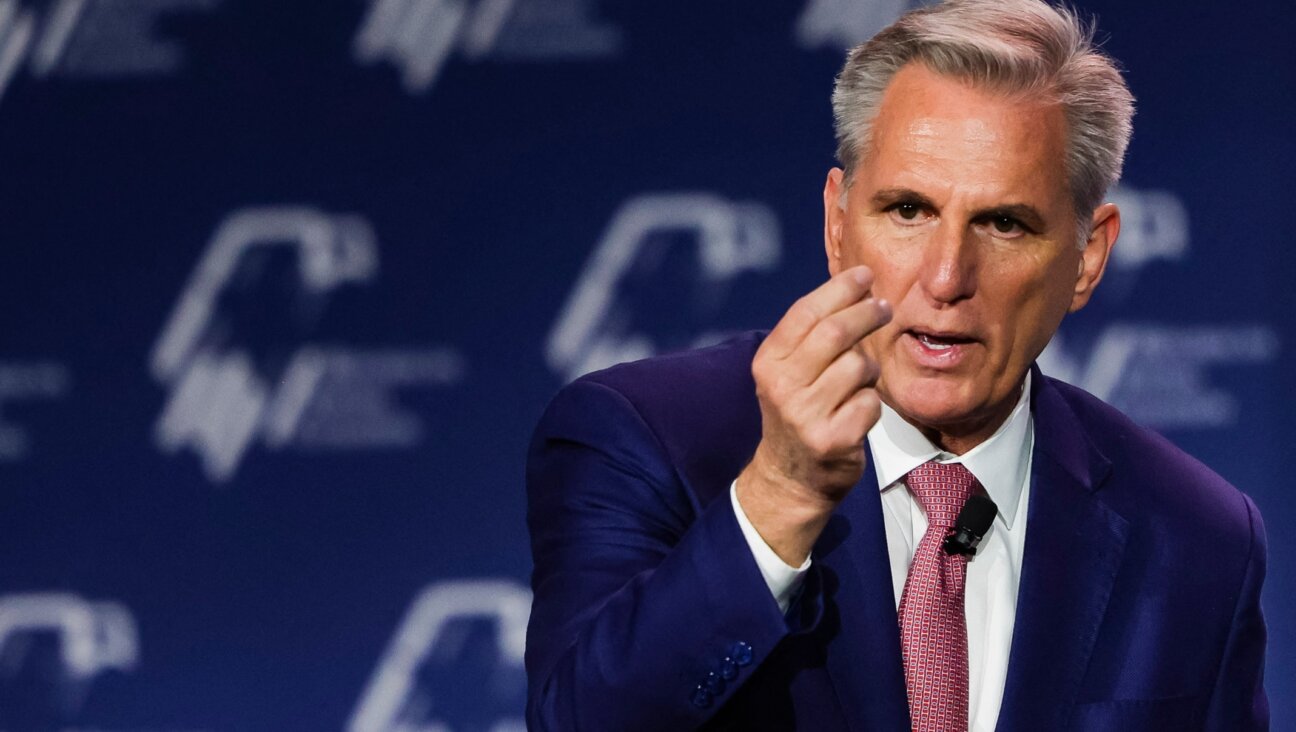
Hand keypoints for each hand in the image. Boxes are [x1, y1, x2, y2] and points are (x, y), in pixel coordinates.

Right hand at [736, 265, 890, 563]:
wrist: (790, 477)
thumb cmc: (798, 411)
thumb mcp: (789, 371)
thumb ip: (811, 335)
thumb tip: (855, 286)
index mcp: (769, 361)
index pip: (806, 313)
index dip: (840, 290)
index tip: (865, 276)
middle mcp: (782, 386)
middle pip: (836, 333)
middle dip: (867, 314)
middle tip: (885, 308)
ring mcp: (806, 415)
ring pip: (859, 367)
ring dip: (870, 368)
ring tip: (862, 379)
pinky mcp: (832, 440)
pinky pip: (870, 403)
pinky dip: (872, 403)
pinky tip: (859, 411)